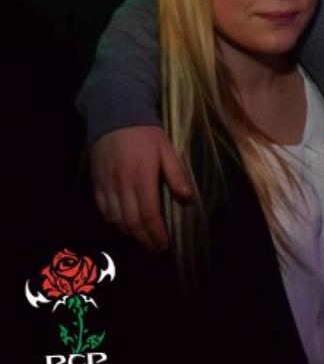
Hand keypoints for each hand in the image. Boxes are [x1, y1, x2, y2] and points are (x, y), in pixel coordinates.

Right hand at [89, 125, 192, 249]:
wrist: (115, 115)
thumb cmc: (146, 133)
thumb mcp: (166, 149)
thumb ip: (176, 175)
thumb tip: (187, 199)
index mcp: (142, 178)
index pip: (149, 214)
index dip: (156, 233)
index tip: (164, 244)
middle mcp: (122, 185)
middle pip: (131, 221)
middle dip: (144, 238)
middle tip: (156, 248)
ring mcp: (107, 184)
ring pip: (115, 218)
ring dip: (129, 232)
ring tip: (143, 238)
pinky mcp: (96, 182)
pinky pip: (103, 208)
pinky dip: (113, 220)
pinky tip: (123, 224)